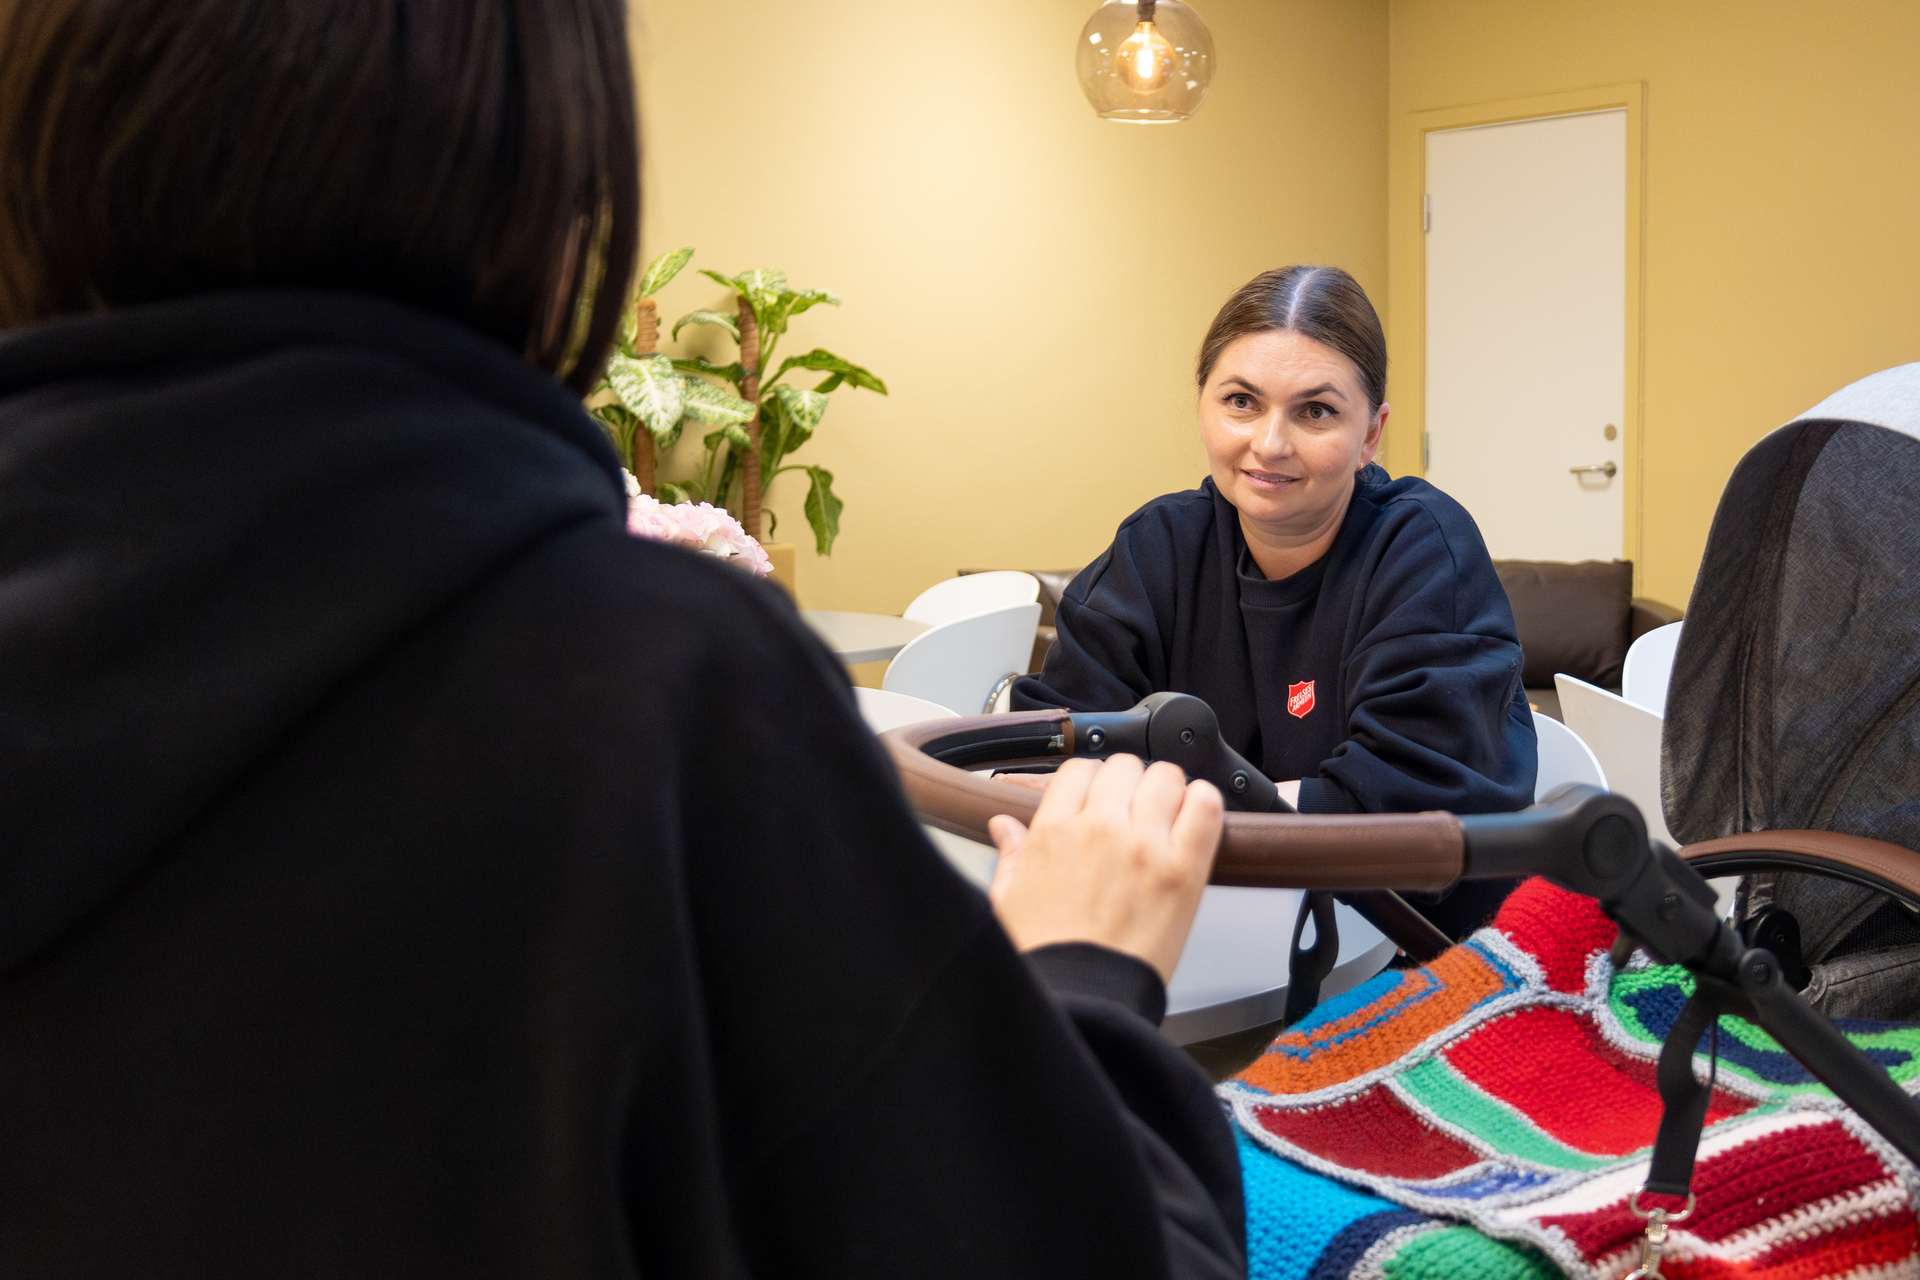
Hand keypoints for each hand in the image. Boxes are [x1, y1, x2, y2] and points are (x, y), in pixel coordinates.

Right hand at [987, 755, 1223, 982]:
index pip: (1080, 769)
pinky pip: (1205, 807)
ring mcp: (1144, 845)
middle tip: (1133, 813)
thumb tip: (1004, 826)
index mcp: (1052, 830)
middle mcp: (1099, 827)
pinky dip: (1204, 803)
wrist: (1082, 999)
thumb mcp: (1008, 901)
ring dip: (1167, 792)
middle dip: (1130, 785)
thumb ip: (1012, 854)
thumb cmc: (1046, 957)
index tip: (1099, 799)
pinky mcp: (1184, 869)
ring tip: (1166, 819)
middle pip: (1125, 766)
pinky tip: (1193, 820)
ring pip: (1167, 776)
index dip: (1092, 781)